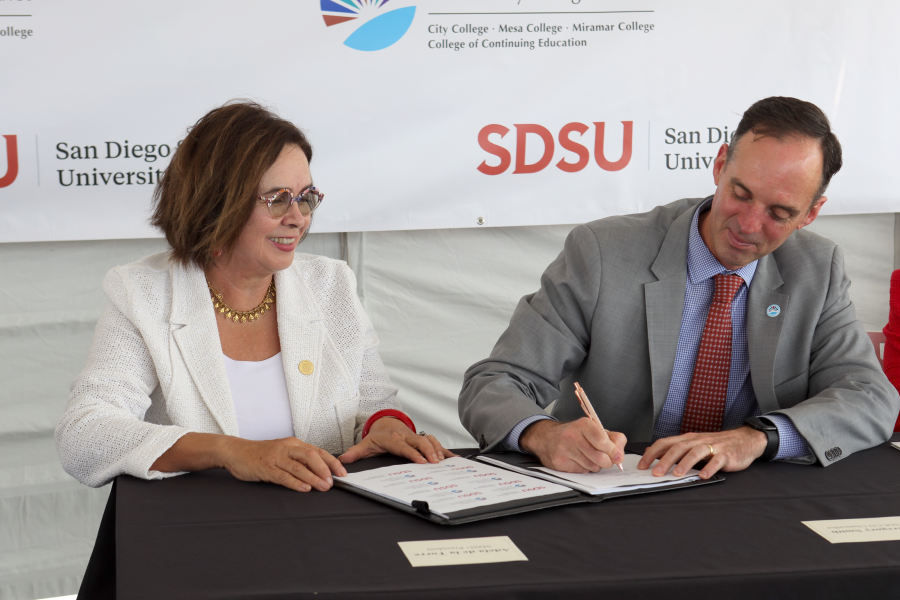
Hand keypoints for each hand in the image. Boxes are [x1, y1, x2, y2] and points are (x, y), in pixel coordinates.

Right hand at [220, 436, 346, 492]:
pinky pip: (283, 475)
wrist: (235, 451)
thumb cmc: (260, 454)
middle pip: (311, 456)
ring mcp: (276, 457)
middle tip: (333, 482)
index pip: (317, 451)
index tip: (342, 472)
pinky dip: (295, 482)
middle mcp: (286, 448)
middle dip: (325, 469)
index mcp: (293, 444)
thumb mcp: (282, 452)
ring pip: (299, 466)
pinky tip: (304, 488)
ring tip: (323, 487)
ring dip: (313, 478)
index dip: (331, 462)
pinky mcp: (265, 468)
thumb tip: (319, 472)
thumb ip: (298, 459)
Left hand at [338, 417, 457, 464]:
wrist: (386, 423)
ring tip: (443, 461)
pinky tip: (452, 458)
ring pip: (429, 440)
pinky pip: (435, 443)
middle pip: (420, 441)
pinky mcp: (422, 439)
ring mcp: (415, 436)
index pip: (404, 446)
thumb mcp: (366, 444)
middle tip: (435, 462)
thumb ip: (356, 452)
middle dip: (429, 451)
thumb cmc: (378, 436)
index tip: (421, 461)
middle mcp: (406, 436)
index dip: (413, 453)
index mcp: (393, 438)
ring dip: (437, 450)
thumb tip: (343, 461)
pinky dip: (444, 450)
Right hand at [519, 418, 626, 472]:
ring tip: (589, 457)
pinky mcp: (560, 463)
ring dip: (595, 465)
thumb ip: (613, 438)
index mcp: (583, 424)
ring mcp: (564, 450)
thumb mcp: (594, 429)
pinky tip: (578, 460)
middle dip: (607, 462)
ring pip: (592, 467)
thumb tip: (620, 453)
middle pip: (600, 458)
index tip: (618, 456)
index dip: (613, 451)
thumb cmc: (574, 433)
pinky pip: (582, 472)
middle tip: (606, 459)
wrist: (547, 437)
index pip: (603, 441)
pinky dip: (584, 469)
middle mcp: (572, 436)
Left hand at [637, 426, 766, 479]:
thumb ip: (676, 450)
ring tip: (676, 474)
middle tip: (655, 473)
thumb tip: (652, 455)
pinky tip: (703, 476)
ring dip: (685, 463)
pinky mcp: (727, 454)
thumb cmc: (715, 445)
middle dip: (665, 460)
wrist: (744, 439)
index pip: (665, 443)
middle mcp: (698, 441)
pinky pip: (717, 461)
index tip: (641, 465)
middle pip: (678, 448)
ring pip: (696, 452)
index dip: (652, 453)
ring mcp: (713, 447)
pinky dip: (710, 468)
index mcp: (688, 439)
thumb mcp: (694, 445)